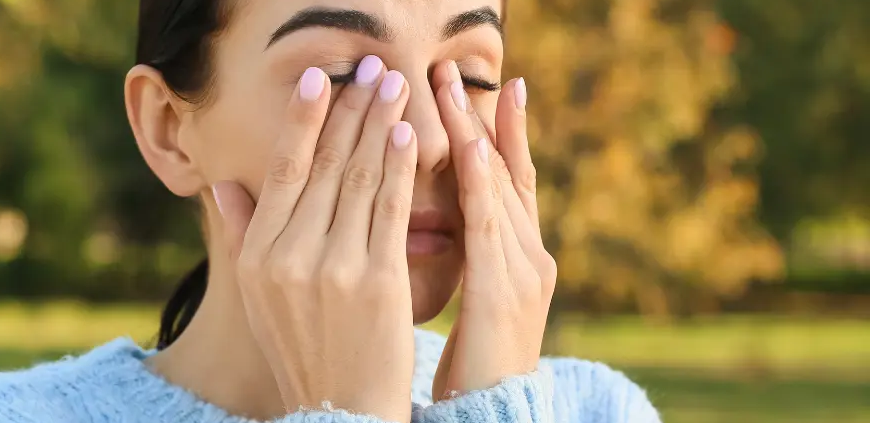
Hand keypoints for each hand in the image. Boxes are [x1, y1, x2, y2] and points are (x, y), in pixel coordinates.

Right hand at [212, 58, 416, 421]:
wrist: (340, 411)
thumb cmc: (303, 351)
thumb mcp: (258, 297)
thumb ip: (241, 236)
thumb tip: (222, 184)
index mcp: (259, 255)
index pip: (284, 171)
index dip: (304, 121)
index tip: (320, 80)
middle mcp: (290, 256)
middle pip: (325, 166)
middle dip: (351, 109)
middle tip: (371, 67)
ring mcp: (334, 268)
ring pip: (360, 179)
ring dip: (380, 124)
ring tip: (396, 85)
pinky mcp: (378, 281)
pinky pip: (391, 210)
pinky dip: (401, 168)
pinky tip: (409, 135)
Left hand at [429, 61, 557, 398]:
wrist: (494, 417)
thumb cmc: (475, 366)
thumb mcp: (475, 300)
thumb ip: (470, 257)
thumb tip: (442, 218)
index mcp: (519, 257)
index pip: (508, 182)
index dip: (499, 134)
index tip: (491, 88)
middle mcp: (531, 256)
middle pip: (505, 173)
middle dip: (481, 119)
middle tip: (455, 70)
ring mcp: (524, 272)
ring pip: (498, 189)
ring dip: (477, 134)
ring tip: (459, 90)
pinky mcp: (505, 294)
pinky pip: (489, 228)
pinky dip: (482, 185)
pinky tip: (469, 150)